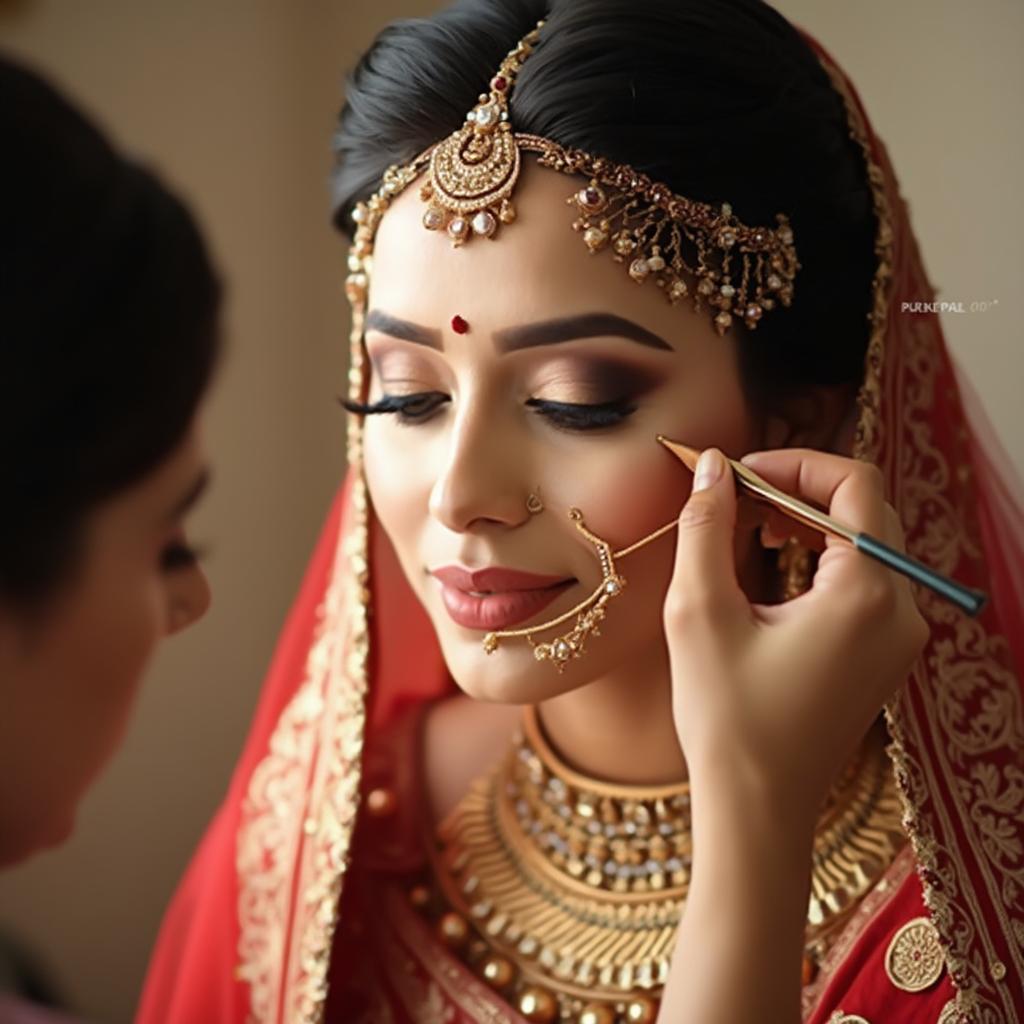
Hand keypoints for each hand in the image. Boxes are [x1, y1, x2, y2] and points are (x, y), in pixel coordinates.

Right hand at [663, 446, 929, 820]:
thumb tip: (712, 466)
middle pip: (864, 510)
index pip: (856, 484)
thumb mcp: (700, 612)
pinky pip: (864, 580)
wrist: (757, 806)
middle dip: (798, 491)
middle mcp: (900, 611)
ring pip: (866, 542)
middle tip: (737, 499)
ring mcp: (899, 636)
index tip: (739, 473)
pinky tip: (776, 568)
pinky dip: (822, 558)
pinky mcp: (884, 654)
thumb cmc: (726, 717)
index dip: (796, 464)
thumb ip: (706, 527)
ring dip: (809, 522)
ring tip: (752, 529)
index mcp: (866, 596)